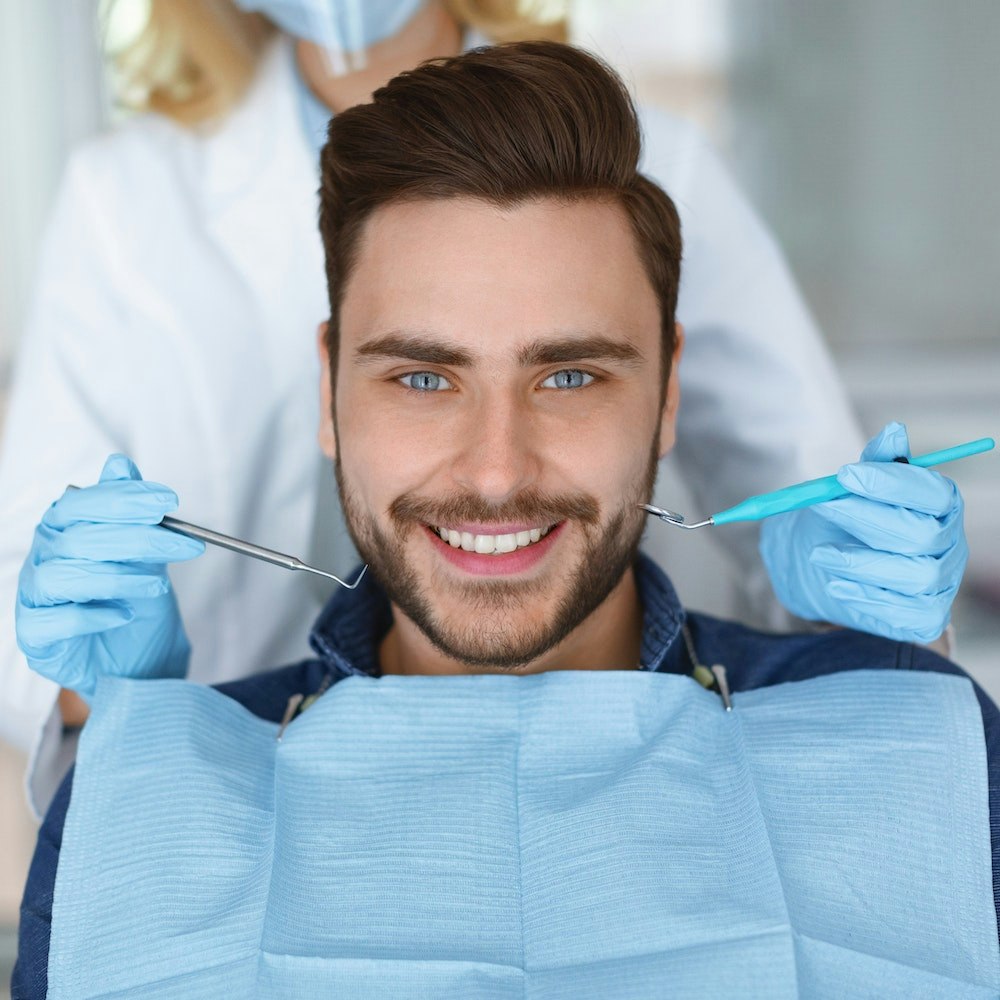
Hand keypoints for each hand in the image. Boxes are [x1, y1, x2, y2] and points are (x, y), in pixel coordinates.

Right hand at [16, 454, 204, 700]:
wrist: (134, 661)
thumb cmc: (133, 600)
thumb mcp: (144, 553)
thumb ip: (129, 510)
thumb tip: (119, 464)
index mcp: (64, 529)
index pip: (82, 503)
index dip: (124, 499)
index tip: (169, 502)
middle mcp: (44, 558)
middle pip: (79, 538)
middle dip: (139, 539)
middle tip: (187, 547)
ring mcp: (35, 598)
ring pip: (63, 576)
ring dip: (117, 578)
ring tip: (157, 587)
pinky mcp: (35, 637)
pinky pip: (51, 622)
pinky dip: (90, 616)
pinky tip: (123, 615)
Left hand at [759, 422, 967, 643]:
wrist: (833, 568)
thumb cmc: (850, 521)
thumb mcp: (856, 488)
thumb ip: (876, 463)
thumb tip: (894, 431)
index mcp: (941, 504)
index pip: (933, 492)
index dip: (890, 484)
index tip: (843, 476)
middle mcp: (950, 543)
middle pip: (922, 534)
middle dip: (866, 519)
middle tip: (822, 507)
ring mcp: (942, 583)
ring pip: (915, 575)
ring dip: (860, 562)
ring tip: (820, 554)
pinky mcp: (926, 617)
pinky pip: (906, 614)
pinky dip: (867, 598)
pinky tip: (836, 586)